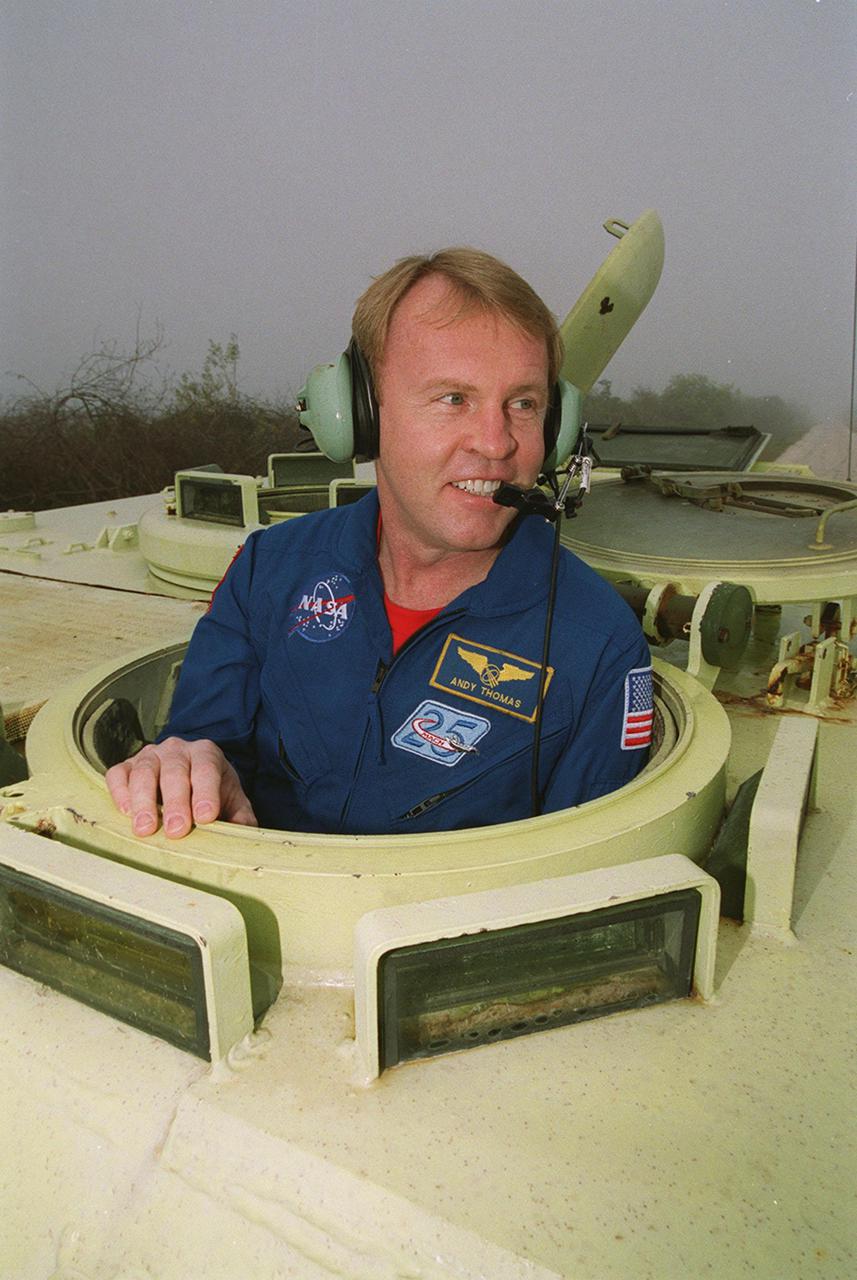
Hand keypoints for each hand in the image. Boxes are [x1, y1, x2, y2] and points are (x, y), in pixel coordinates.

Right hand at [105, 737, 257, 838]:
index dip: (206, 793)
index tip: (205, 817)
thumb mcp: (232, 801)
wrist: (188, 775)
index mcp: (206, 753)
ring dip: (144, 801)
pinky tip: (126, 812)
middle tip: (176, 831)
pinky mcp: (127, 766)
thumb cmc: (211, 792)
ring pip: (144, 771)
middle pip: (174, 771)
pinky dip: (120, 792)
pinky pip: (118, 774)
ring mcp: (149, 755)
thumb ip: (240, 816)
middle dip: (176, 802)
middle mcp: (177, 749)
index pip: (206, 769)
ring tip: (145, 829)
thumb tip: (242, 833)